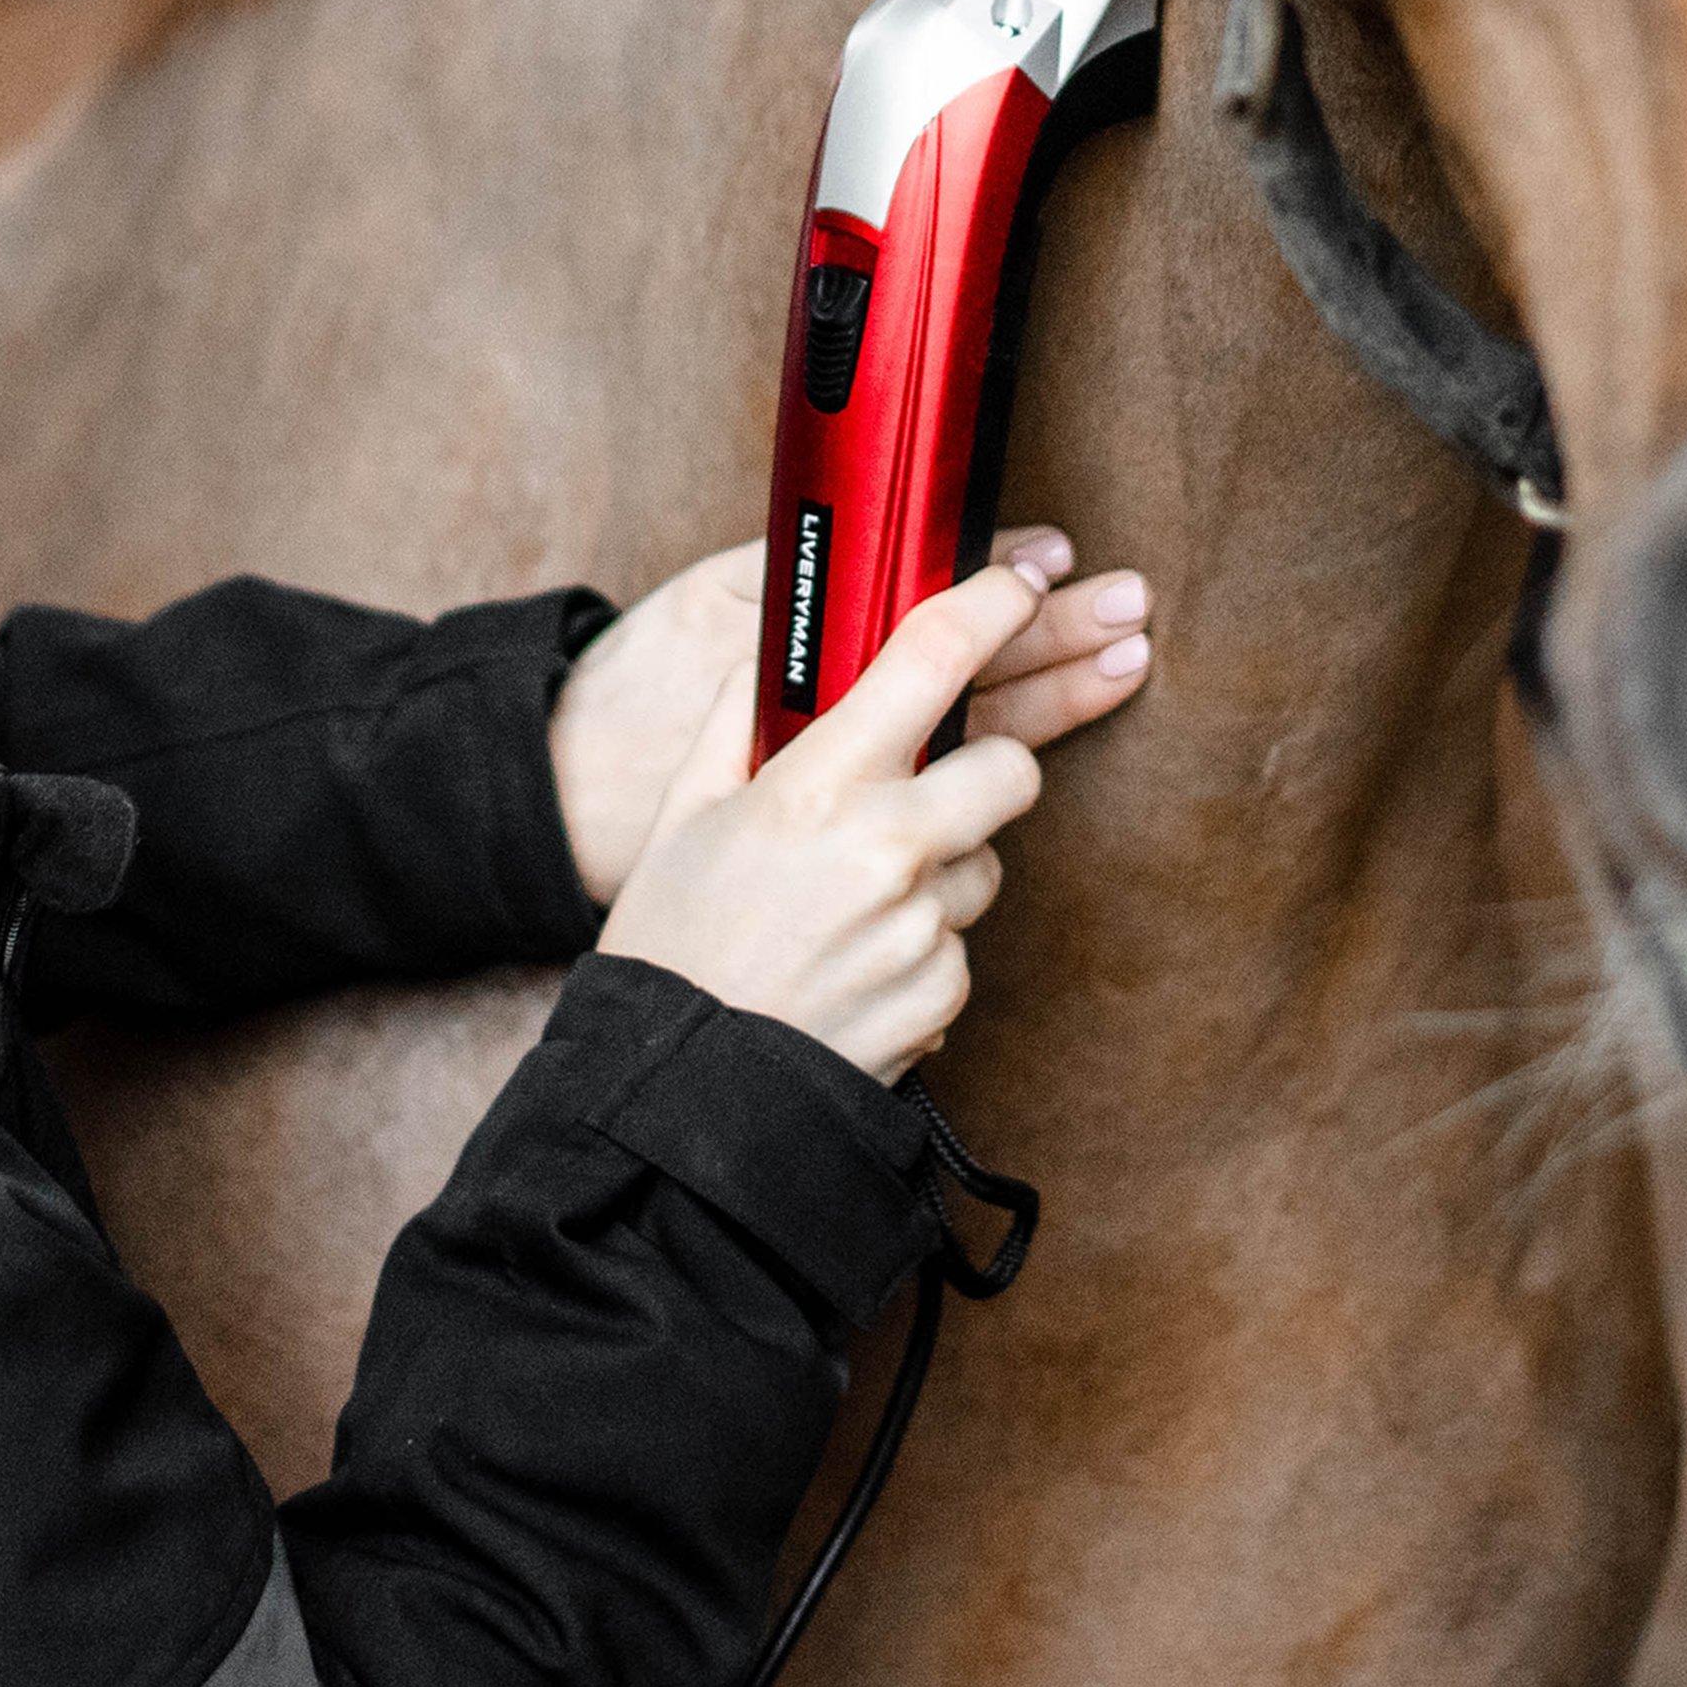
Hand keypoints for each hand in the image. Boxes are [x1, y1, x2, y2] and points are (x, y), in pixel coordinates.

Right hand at [591, 550, 1147, 1083]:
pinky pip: (962, 947)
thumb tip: (769, 660)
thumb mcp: (681, 816)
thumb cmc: (671, 949)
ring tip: (852, 910)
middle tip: (929, 791)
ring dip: (941, 873)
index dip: (992, 607)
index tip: (1015, 585)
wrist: (677, 1102)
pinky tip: (854, 969)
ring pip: (984, 865)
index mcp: (819, 783)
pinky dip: (923, 951)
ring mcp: (923, 928)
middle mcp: (887, 847)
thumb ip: (734, 723)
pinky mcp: (944, 997)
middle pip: (1012, 766)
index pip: (934, 660)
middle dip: (985, 772)